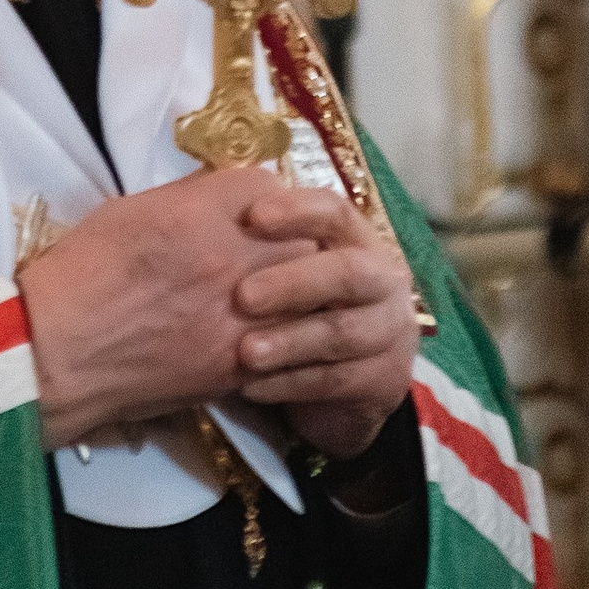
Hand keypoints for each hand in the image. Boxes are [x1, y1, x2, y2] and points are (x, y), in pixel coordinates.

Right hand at [17, 169, 353, 449]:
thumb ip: (189, 200)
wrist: (56, 351)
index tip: (257, 216)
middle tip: (272, 260)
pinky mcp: (238, 366)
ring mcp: (243, 316)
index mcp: (203, 211)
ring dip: (297, 298)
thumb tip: (224, 199)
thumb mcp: (130, 210)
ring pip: (307, 299)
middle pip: (304, 242)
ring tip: (275, 302)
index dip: (268, 203)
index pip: (273, 190)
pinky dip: (282, 341)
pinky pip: (286, 347)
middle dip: (294, 248)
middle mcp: (234, 258)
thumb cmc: (80, 273)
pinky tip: (261, 340)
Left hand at [233, 189, 422, 462]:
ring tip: (244, 353)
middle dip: (295, 283)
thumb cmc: (298, 310)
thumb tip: (198, 200)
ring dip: (288, 342)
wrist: (340, 387)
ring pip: (341, 333)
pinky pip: (336, 381)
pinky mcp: (385, 380)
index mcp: (354, 240)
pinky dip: (289, 383)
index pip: (334, 212)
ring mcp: (389, 331)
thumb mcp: (281, 270)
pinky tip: (249, 386)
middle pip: (348, 272)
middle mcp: (382, 279)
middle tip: (243, 296)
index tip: (253, 216)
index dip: (298, 211)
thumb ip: (254, 239)